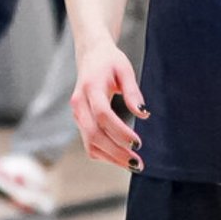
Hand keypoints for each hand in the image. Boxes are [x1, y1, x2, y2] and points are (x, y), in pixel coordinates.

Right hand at [69, 43, 148, 170]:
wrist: (90, 55)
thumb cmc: (110, 61)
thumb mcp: (125, 69)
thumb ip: (132, 92)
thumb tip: (143, 114)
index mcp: (90, 87)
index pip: (103, 115)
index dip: (120, 131)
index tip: (138, 143)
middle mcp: (79, 104)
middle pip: (94, 134)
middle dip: (116, 151)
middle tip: (139, 163)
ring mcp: (77, 114)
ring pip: (90, 143)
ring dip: (111, 157)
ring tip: (134, 164)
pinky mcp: (80, 121)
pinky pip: (89, 143)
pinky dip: (104, 154)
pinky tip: (122, 158)